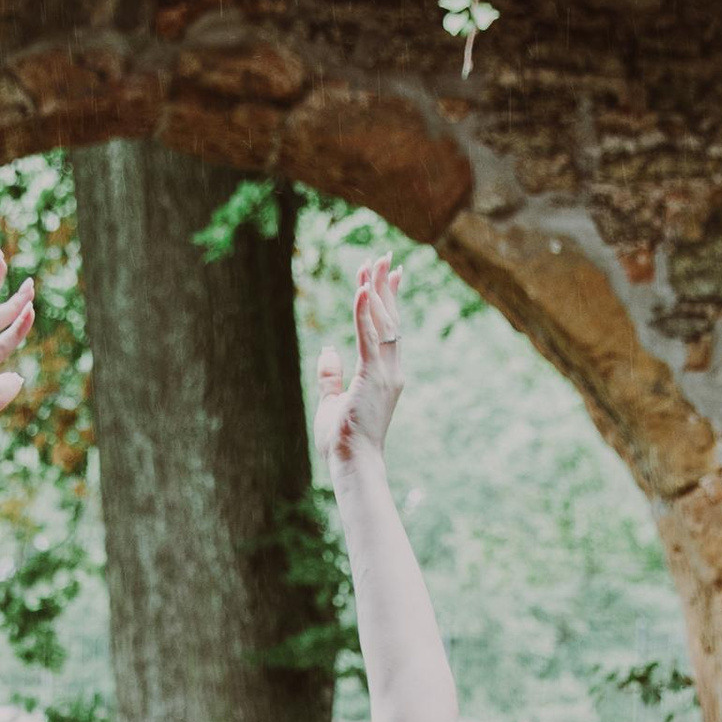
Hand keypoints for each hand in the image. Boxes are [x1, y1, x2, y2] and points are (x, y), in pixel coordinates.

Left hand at [314, 255, 402, 477]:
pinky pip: (368, 337)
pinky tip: (360, 288)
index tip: (393, 273)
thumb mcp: (333, 402)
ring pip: (382, 323)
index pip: (390, 330)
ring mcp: (386, 374)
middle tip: (383, 256)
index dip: (391, 299)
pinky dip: (363, 312)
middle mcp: (392, 371)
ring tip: (372, 262)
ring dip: (376, 290)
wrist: (355, 465)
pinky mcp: (372, 378)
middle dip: (385, 285)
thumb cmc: (344, 442)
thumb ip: (331, 375)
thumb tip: (328, 349)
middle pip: (390, 319)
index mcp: (385, 376)